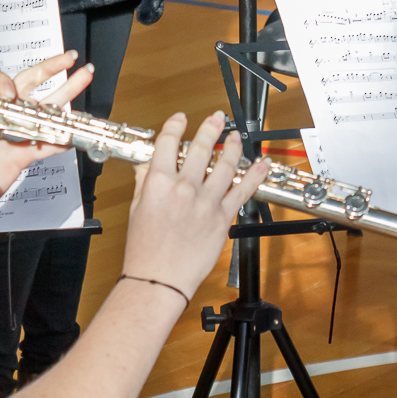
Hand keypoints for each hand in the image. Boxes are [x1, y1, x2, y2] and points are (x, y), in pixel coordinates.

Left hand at [0, 51, 95, 229]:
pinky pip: (46, 144)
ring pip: (41, 112)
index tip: (11, 96)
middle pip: (24, 87)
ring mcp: (13, 137)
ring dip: (64, 96)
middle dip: (48, 70)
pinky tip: (78, 131)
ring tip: (84, 78)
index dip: (2, 84)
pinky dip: (62, 139)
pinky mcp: (22, 156)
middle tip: (69, 59)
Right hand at [122, 112, 266, 299]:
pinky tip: (260, 165)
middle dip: (210, 127)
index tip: (180, 120)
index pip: (167, 143)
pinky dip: (254, 175)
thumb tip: (147, 167)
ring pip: (225, 164)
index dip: (175, 126)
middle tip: (216, 118)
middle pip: (200, 147)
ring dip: (232, 146)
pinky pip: (242, 191)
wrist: (158, 279)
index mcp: (158, 182)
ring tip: (235, 136)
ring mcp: (205, 202)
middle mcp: (183, 187)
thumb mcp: (137, 209)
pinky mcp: (222, 218)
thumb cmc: (144, 250)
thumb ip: (144, 183)